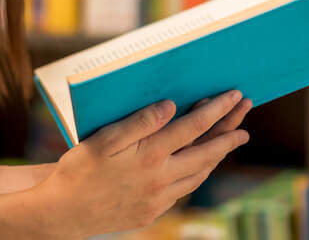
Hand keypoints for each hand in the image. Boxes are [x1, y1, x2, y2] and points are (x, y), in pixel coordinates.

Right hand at [32, 90, 250, 238]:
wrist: (62, 213)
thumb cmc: (77, 170)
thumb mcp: (103, 139)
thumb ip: (139, 121)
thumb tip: (171, 106)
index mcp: (150, 155)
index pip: (194, 127)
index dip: (217, 110)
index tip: (233, 96)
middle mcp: (160, 179)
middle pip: (206, 152)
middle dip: (229, 132)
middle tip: (246, 118)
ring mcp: (158, 199)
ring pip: (199, 174)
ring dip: (217, 155)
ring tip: (230, 140)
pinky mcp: (151, 212)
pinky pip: (183, 190)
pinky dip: (197, 174)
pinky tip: (198, 167)